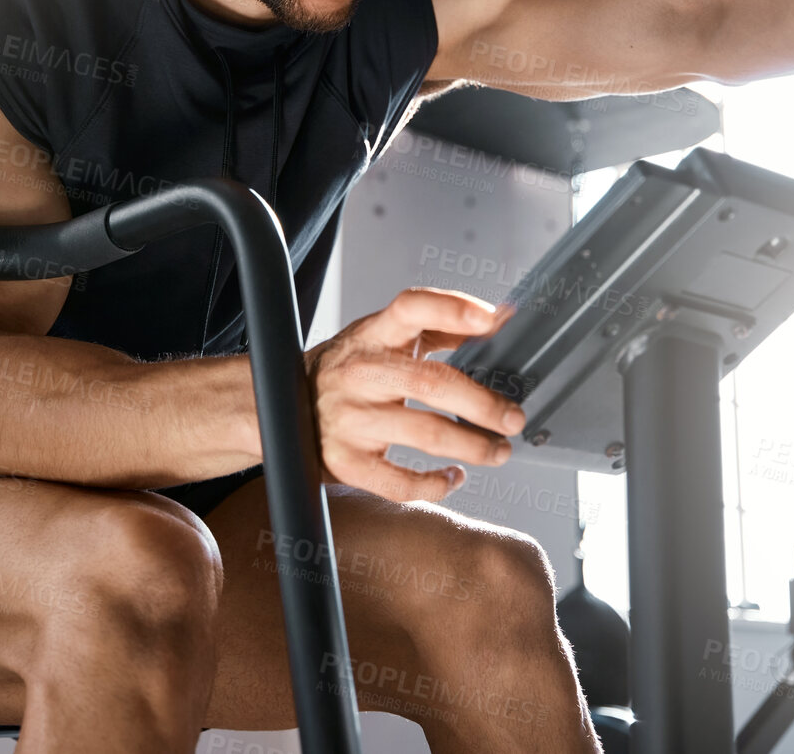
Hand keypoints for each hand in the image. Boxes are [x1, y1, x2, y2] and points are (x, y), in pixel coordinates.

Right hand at [306, 287, 523, 501]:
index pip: (411, 308)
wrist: (281, 405)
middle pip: (430, 382)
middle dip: (481, 404)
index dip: (452, 310)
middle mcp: (361, 374)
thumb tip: (501, 318)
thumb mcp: (385, 337)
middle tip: (513, 418)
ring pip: (422, 433)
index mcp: (373, 335)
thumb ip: (442, 327)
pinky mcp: (345, 462)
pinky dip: (434, 485)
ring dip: (471, 446)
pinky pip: (397, 482)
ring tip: (499, 451)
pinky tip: (453, 478)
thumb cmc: (351, 369)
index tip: (491, 320)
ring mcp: (351, 419)